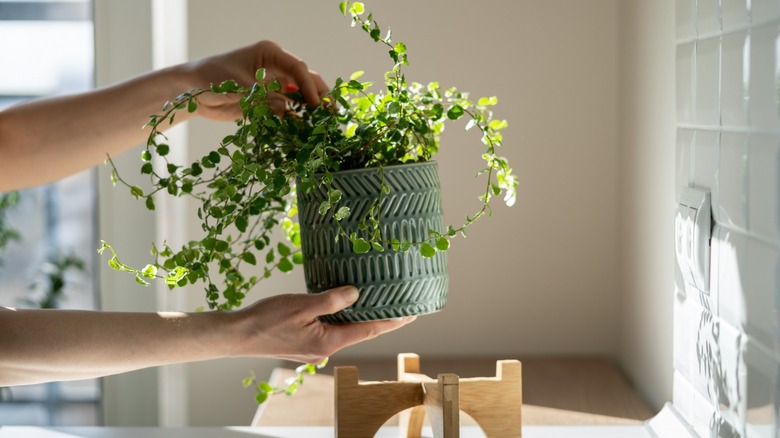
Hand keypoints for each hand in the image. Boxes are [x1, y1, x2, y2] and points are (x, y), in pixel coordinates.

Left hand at [184, 40, 329, 120]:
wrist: (190, 92)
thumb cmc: (210, 79)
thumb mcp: (236, 87)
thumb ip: (262, 99)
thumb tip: (287, 111)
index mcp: (269, 54)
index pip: (297, 68)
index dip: (309, 85)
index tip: (315, 103)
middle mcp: (275, 67)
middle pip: (304, 79)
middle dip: (319, 94)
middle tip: (331, 112)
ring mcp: (273, 84)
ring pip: (299, 94)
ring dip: (311, 107)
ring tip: (325, 122)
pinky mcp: (268, 100)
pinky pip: (287, 108)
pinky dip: (296, 118)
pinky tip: (306, 129)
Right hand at [234, 286, 415, 362]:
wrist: (238, 335)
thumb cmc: (267, 319)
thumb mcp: (303, 304)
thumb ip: (332, 300)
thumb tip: (357, 294)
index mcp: (329, 342)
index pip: (369, 329)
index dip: (392, 321)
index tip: (412, 313)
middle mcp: (325, 349)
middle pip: (360, 331)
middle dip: (380, 318)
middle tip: (401, 304)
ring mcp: (314, 349)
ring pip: (344, 330)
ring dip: (359, 317)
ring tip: (378, 301)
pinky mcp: (305, 344)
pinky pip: (330, 329)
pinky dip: (341, 318)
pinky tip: (344, 305)